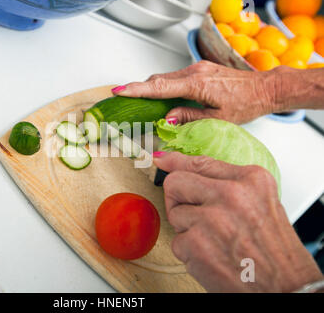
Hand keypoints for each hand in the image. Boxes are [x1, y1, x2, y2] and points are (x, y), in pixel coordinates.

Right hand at [113, 61, 277, 124]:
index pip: (160, 87)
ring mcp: (197, 68)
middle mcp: (195, 71)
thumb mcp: (217, 118)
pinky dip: (164, 87)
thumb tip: (166, 118)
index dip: (137, 89)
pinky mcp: (200, 69)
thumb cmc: (246, 104)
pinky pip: (175, 77)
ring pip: (166, 78)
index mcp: (198, 84)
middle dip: (139, 89)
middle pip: (159, 80)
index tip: (119, 91)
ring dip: (152, 89)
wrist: (265, 88)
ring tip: (140, 103)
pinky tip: (162, 98)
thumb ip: (189, 116)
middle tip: (123, 99)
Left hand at [153, 151, 322, 291]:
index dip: (175, 161)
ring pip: (175, 214)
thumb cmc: (272, 248)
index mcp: (249, 180)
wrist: (284, 286)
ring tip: (214, 240)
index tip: (162, 160)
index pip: (200, 162)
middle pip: (175, 183)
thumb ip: (225, 182)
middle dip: (178, 199)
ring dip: (188, 230)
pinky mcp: (195, 244)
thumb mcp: (259, 201)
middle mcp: (230, 194)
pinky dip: (189, 252)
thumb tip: (181, 166)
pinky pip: (176, 242)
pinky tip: (212, 256)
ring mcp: (211, 219)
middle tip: (195, 214)